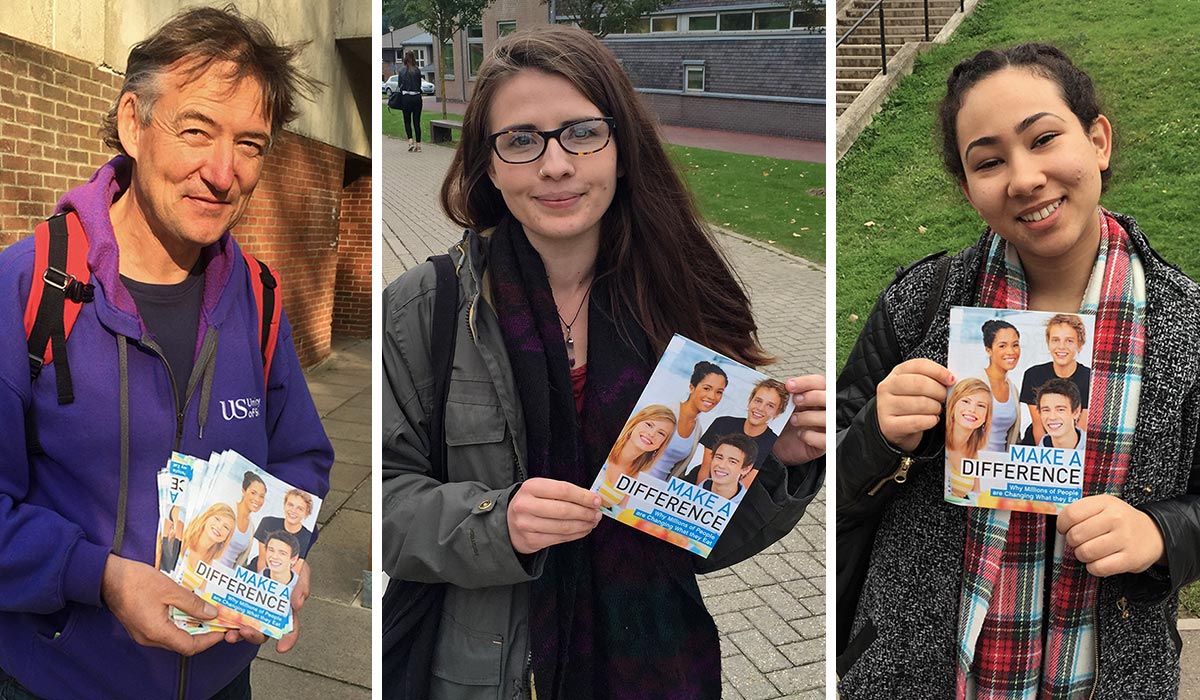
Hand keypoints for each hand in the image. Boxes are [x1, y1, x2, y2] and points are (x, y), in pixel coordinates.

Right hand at [101, 554, 223, 654]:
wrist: (107, 577)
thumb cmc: (136, 581)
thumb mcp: (170, 589)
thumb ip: (192, 604)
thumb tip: (212, 614)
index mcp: (157, 632)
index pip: (189, 647)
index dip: (209, 640)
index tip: (223, 631)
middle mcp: (149, 638)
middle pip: (182, 644)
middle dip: (203, 634)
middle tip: (218, 621)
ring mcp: (143, 634)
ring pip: (174, 637)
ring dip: (191, 628)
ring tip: (207, 613)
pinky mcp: (141, 626)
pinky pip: (165, 630)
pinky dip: (179, 623)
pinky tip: (188, 610)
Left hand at [223, 560, 309, 651]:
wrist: (271, 545)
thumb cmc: (288, 560)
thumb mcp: (301, 570)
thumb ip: (302, 585)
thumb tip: (297, 604)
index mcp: (286, 607)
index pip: (290, 627)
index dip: (288, 639)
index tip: (281, 647)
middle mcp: (270, 610)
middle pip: (265, 631)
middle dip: (255, 636)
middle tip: (247, 632)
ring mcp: (254, 606)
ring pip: (247, 626)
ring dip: (239, 633)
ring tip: (231, 633)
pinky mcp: (239, 600)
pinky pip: (233, 614)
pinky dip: (228, 620)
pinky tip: (223, 621)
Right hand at [507, 477, 601, 553]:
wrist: (509, 523)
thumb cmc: (532, 503)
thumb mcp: (542, 490)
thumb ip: (564, 492)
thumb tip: (592, 500)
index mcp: (530, 487)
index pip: (563, 490)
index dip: (583, 496)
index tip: (597, 500)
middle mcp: (526, 505)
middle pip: (564, 510)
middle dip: (585, 512)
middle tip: (597, 514)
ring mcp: (526, 524)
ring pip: (563, 526)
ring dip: (583, 525)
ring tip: (593, 522)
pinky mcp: (531, 541)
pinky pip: (560, 538)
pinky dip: (576, 534)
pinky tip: (583, 530)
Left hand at [772, 375, 826, 465]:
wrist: (782, 447)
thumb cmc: (787, 423)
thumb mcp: (786, 408)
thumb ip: (788, 397)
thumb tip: (782, 387)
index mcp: (819, 396)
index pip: (821, 383)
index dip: (806, 382)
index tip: (789, 385)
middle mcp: (828, 410)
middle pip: (830, 397)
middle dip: (812, 396)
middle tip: (795, 401)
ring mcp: (829, 427)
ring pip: (829, 418)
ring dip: (808, 417)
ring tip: (793, 420)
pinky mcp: (827, 443)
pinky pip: (826, 439)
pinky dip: (811, 436)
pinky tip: (800, 435)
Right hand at [876, 359, 954, 451]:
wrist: (895, 429)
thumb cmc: (911, 406)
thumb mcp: (916, 388)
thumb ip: (930, 380)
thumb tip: (951, 380)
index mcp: (896, 373)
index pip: (919, 365)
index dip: (938, 371)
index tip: (951, 380)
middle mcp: (887, 387)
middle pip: (919, 383)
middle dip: (938, 391)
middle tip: (944, 398)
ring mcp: (885, 406)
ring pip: (919, 403)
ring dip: (935, 408)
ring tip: (936, 410)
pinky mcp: (888, 425)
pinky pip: (916, 422)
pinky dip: (930, 421)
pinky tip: (932, 420)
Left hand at [1058, 494, 1165, 576]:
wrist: (1154, 533)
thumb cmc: (1120, 521)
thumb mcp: (1103, 507)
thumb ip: (1081, 511)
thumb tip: (1059, 525)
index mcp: (1105, 502)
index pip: (1071, 514)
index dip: (1062, 525)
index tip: (1065, 529)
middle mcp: (1116, 519)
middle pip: (1076, 535)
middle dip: (1073, 542)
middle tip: (1080, 541)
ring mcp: (1124, 539)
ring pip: (1085, 552)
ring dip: (1082, 555)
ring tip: (1090, 551)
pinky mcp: (1130, 559)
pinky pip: (1098, 568)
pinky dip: (1093, 567)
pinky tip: (1099, 561)